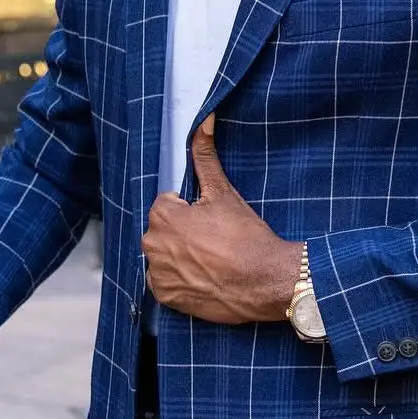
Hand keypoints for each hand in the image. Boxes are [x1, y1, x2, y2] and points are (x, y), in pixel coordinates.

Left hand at [141, 114, 300, 323]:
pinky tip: (203, 277)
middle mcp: (152, 244)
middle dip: (183, 234)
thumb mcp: (224, 192)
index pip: (168, 205)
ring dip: (180, 257)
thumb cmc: (245, 237)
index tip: (210, 222)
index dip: (192, 212)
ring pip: (164, 256)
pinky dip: (180, 281)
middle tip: (213, 241)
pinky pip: (165, 282)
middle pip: (163, 231)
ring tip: (210, 260)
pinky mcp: (165, 297)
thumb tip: (204, 121)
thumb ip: (206, 155)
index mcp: (162, 216)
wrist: (264, 281)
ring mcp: (158, 273)